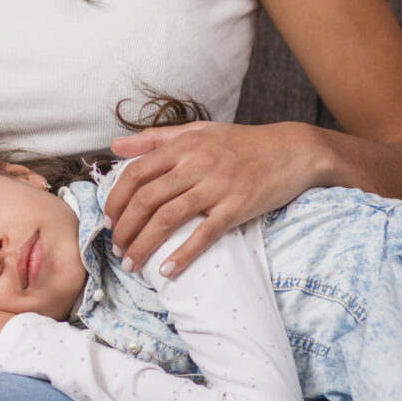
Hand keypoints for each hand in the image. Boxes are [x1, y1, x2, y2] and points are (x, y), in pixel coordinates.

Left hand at [105, 120, 323, 277]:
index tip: (108, 221)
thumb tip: (114, 146)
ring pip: (168, 217)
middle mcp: (196, 163)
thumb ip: (155, 138)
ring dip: (143, 244)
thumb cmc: (243, 142)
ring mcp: (217, 185)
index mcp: (184, 145)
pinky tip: (167, 269)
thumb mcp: (198, 131)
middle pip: (146, 198)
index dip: (116, 200)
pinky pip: (205, 233)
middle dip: (124, 228)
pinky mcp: (238, 206)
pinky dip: (183, 253)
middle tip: (116, 248)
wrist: (294, 150)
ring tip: (131, 263)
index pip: (136, 173)